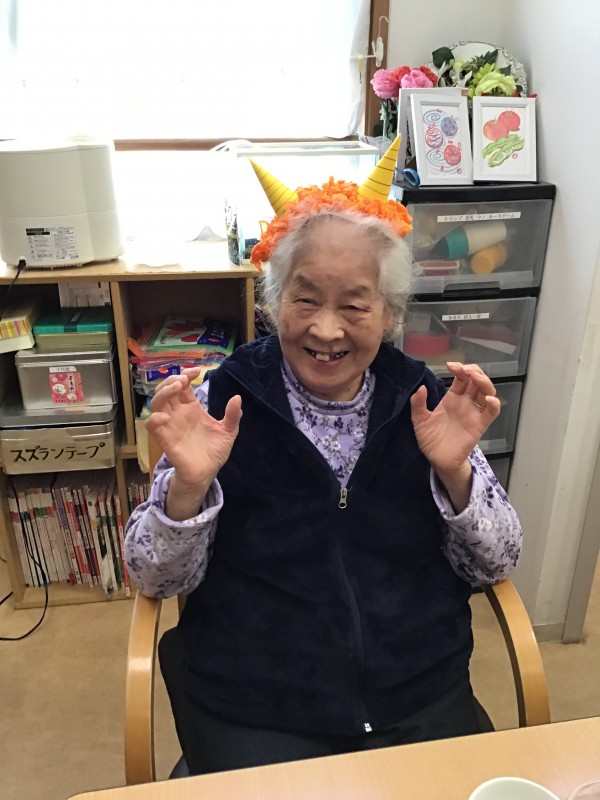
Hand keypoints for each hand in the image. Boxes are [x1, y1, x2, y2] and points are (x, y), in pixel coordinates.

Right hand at [147, 367, 241, 487]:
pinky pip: (151, 424)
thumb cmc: (214, 451)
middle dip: (171, 380)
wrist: (207, 473)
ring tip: (176, 388)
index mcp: (192, 407)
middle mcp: (178, 413)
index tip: (197, 371)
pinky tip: (165, 416)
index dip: (186, 374)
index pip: (183, 385)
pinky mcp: (164, 438)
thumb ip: (232, 415)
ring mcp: (170, 424)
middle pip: (166, 389)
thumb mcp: (228, 431)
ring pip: (156, 402)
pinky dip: (154, 418)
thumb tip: (237, 397)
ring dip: (163, 392)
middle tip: (183, 380)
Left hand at [410, 361, 499, 474]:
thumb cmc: (430, 439)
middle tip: (464, 370)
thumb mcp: (419, 420)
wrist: (436, 459)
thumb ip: (418, 404)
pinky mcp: (480, 425)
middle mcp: (466, 402)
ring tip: (475, 377)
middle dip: (474, 370)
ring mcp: (474, 412)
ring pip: (487, 391)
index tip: (451, 365)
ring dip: (485, 382)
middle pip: (477, 380)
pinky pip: (492, 412)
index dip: (460, 368)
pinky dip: (494, 403)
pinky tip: (488, 399)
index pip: (462, 377)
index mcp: (452, 397)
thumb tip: (421, 388)